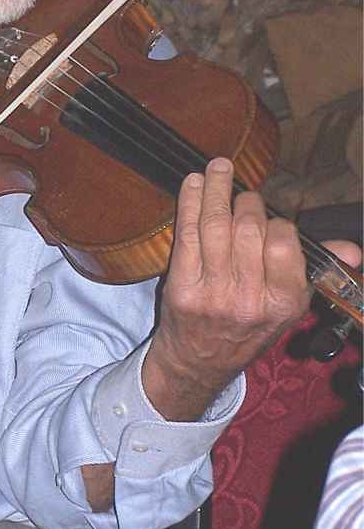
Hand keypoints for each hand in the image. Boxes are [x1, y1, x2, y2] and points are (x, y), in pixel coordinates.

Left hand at [144, 157, 360, 420]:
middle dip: (246, 203)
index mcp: (284, 302)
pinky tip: (194, 182)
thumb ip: (318, 272)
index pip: (284, 242)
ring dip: (217, 189)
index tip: (269, 216)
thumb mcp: (289, 306)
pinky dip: (190, 203)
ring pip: (216, 226)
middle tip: (243, 194)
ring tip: (219, 167)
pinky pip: (187, 233)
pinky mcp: (181, 286)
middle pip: (248, 229)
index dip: (276, 222)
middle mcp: (249, 298)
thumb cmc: (248, 326)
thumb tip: (352, 250)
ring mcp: (213, 292)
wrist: (199, 361)